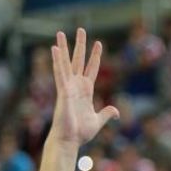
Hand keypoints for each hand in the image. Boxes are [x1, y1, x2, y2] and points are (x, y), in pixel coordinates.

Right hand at [49, 28, 119, 148]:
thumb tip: (116, 111)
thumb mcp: (98, 121)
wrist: (70, 140)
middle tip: (80, 29)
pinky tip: (55, 49)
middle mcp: (76, 86)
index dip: (95, 56)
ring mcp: (68, 87)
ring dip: (64, 47)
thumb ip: (106, 113)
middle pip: (78, 61)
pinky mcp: (63, 92)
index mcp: (85, 91)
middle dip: (80, 45)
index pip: (91, 69)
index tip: (99, 43)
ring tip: (60, 32)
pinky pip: (60, 74)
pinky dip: (57, 62)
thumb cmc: (80, 132)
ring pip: (66, 63)